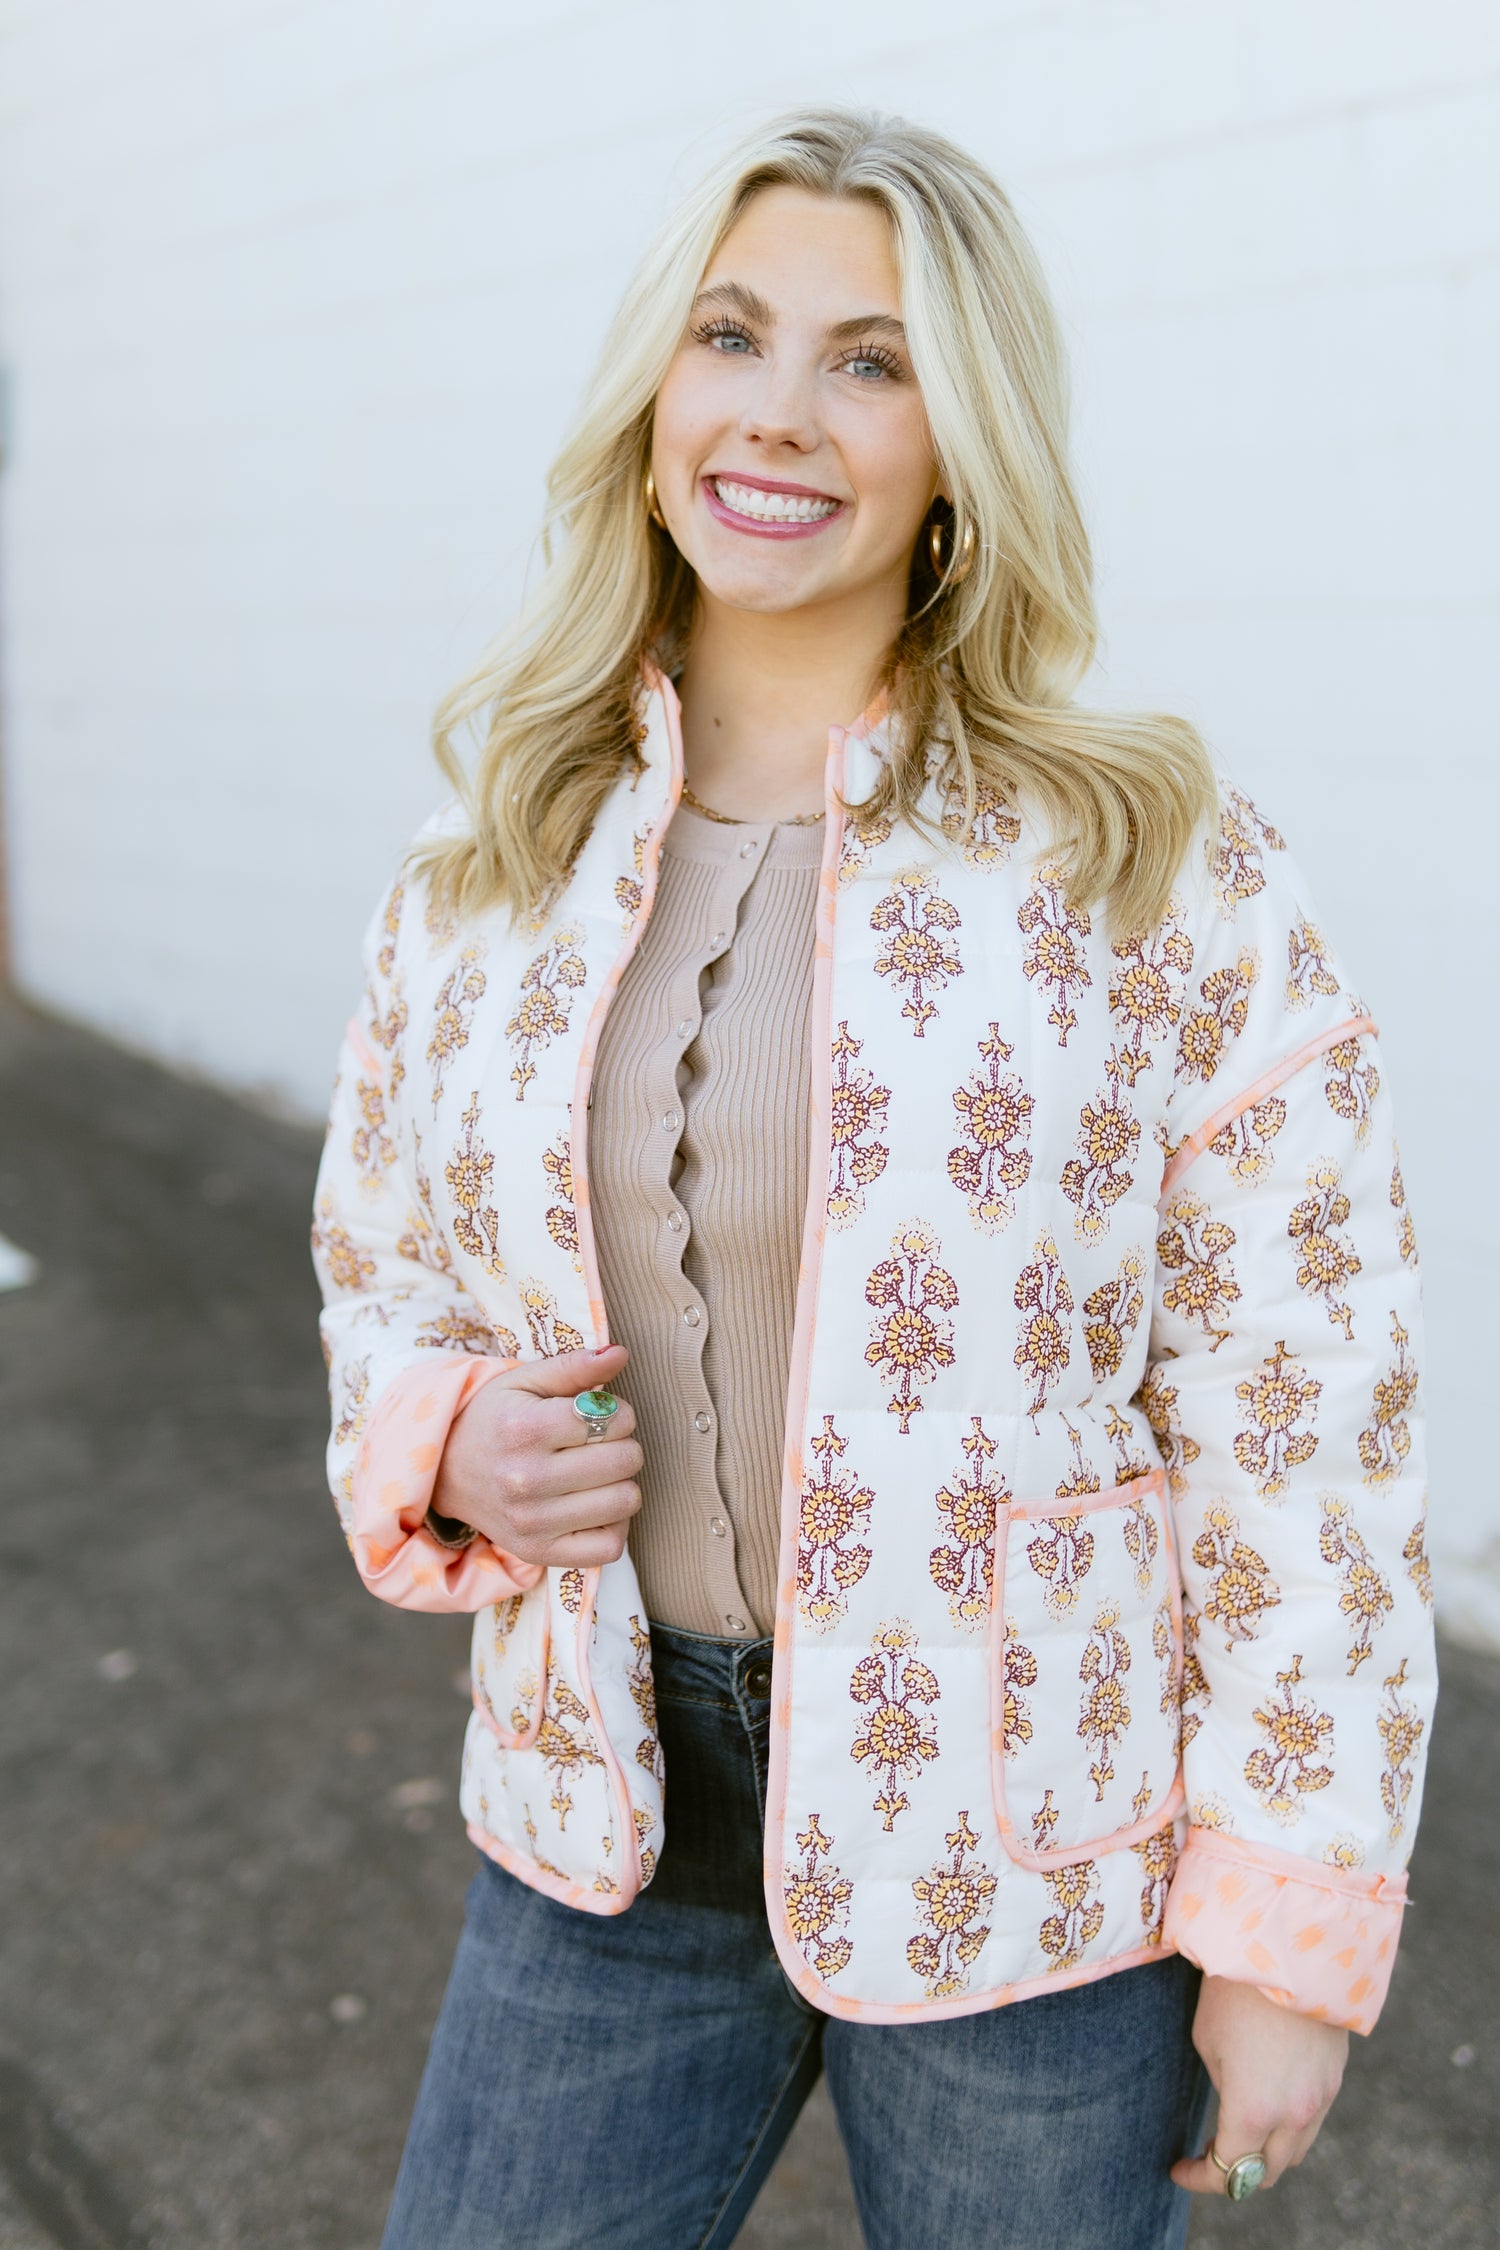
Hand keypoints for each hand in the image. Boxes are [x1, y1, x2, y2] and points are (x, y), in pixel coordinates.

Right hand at [430, 1343, 642, 1569]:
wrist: (446, 1471)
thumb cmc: (494, 1419)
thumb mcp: (525, 1381)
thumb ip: (574, 1366)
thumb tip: (621, 1353)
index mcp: (525, 1429)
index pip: (613, 1419)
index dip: (619, 1412)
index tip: (600, 1415)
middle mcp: (527, 1479)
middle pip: (625, 1460)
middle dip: (623, 1444)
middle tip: (600, 1443)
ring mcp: (533, 1522)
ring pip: (625, 1501)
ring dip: (621, 1483)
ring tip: (597, 1474)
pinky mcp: (539, 1553)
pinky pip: (610, 1546)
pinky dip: (613, 1525)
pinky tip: (595, 1506)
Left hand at [1172, 1974, 1347, 2196]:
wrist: (1288, 1947)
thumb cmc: (1233, 1991)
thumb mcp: (1209, 2044)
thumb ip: (1225, 2091)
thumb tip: (1235, 2107)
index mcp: (1253, 2113)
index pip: (1226, 2172)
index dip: (1198, 2177)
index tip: (1178, 2169)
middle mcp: (1294, 2116)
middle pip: (1265, 2174)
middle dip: (1234, 2175)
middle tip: (1208, 2156)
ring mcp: (1321, 2099)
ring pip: (1294, 2151)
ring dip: (1266, 2154)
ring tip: (1237, 2132)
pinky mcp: (1335, 2078)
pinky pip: (1312, 2121)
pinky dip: (1288, 2126)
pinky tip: (1268, 2103)